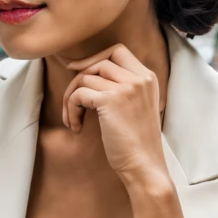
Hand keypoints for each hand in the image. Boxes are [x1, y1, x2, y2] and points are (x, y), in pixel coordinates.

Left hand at [61, 44, 169, 185]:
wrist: (145, 166)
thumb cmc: (137, 143)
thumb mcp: (138, 107)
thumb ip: (124, 87)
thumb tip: (87, 72)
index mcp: (148, 78)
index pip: (117, 51)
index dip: (94, 58)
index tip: (77, 70)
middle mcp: (139, 78)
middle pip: (99, 61)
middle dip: (79, 76)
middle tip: (70, 99)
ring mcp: (126, 87)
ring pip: (85, 77)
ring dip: (71, 98)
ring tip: (72, 118)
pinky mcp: (110, 100)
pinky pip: (78, 94)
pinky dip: (70, 110)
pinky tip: (76, 127)